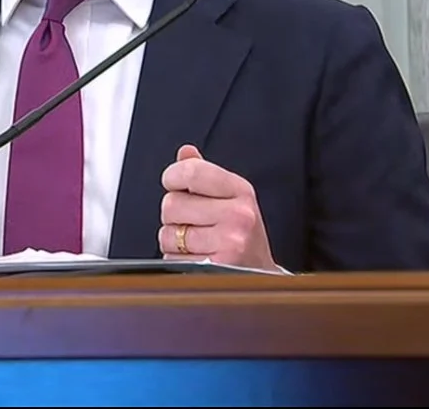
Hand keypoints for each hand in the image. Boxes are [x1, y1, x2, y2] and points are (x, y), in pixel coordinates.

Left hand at [158, 144, 279, 271]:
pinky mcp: (216, 268)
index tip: (174, 183)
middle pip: (171, 203)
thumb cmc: (241, 234)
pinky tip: (198, 258)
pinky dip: (177, 260)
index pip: (190, 171)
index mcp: (240, 191)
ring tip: (198, 242)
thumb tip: (186, 152)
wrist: (261, 276)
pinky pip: (172, 258)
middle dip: (174, 214)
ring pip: (168, 233)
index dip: (172, 176)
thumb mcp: (230, 197)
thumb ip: (203, 173)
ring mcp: (229, 243)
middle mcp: (238, 215)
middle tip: (195, 222)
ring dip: (174, 240)